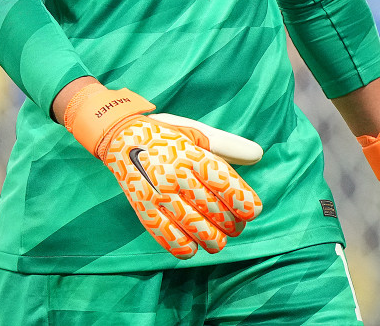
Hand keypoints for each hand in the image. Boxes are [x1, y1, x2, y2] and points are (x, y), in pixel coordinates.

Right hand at [64, 82, 262, 257]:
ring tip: (220, 240)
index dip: (241, 199)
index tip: (253, 211)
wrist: (120, 138)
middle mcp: (174, 174)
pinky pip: (167, 236)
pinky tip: (194, 246)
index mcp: (191, 153)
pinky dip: (185, 247)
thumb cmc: (167, 136)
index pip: (222, 180)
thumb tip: (258, 155)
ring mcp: (157, 193)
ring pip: (193, 227)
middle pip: (212, 208)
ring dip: (214, 239)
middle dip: (232, 223)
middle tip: (238, 226)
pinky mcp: (143, 209)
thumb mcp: (197, 133)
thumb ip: (228, 145)